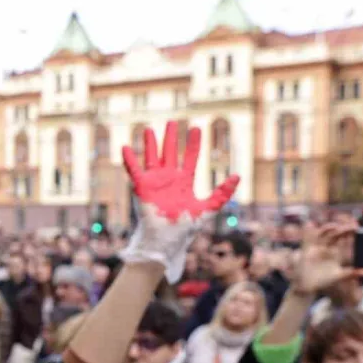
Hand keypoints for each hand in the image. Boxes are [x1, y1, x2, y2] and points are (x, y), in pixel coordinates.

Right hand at [120, 121, 239, 282]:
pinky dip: (130, 160)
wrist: (166, 241)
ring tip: (150, 129)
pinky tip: (126, 147)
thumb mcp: (208, 209)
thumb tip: (237, 176)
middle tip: (172, 122)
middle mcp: (168, 180)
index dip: (193, 144)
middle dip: (171, 138)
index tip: (197, 128)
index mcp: (184, 183)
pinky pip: (134, 171)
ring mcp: (154, 183)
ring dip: (151, 144)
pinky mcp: (142, 188)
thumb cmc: (185, 229)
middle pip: (170, 153)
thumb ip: (222, 194)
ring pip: (152, 158)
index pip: (190, 158)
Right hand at [291, 222, 362, 295]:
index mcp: (338, 253)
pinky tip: (309, 224)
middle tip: (348, 225)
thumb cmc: (325, 282)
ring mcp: (318, 248)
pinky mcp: (307, 249)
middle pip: (336, 234)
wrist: (308, 286)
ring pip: (323, 234)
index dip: (350, 233)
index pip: (345, 240)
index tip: (356, 228)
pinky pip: (307, 238)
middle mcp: (329, 248)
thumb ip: (354, 273)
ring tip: (334, 227)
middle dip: (342, 229)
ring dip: (328, 228)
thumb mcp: (341, 276)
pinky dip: (307, 231)